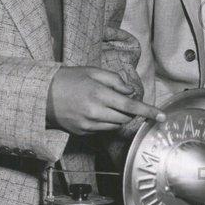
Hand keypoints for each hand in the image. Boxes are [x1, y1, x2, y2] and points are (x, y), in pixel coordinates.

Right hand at [46, 66, 165, 134]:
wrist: (41, 95)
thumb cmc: (69, 79)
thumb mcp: (93, 72)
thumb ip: (115, 80)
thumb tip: (131, 92)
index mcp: (99, 94)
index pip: (131, 106)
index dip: (149, 112)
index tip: (162, 117)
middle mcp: (95, 112)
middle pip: (126, 117)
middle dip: (130, 111)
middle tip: (120, 99)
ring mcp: (88, 124)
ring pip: (116, 125)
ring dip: (118, 116)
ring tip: (104, 104)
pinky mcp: (82, 132)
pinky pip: (103, 129)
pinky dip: (106, 122)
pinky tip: (95, 111)